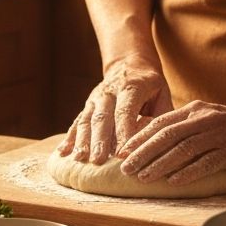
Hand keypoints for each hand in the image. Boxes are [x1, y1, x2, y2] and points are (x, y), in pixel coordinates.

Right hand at [58, 60, 172, 162]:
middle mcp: (109, 92)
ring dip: (82, 141)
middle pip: (102, 117)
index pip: (125, 111)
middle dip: (99, 141)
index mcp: (131, 87)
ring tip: (79, 159)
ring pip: (87, 120)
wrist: (128, 64)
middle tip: (98, 161)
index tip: (122, 154)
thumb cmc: (151, 85)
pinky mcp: (87, 106)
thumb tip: (163, 140)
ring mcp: (95, 99)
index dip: (123, 132)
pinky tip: (62, 152)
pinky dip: (69, 137)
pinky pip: (76, 121)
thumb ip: (162, 115)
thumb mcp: (162, 93)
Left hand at [117, 101, 225, 183]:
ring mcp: (218, 135)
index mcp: (194, 110)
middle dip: (142, 153)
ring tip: (143, 178)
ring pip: (183, 150)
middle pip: (166, 136)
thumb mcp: (208, 117)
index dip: (139, 137)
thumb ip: (185, 125)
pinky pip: (206, 162)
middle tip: (125, 168)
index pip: (160, 123)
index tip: (122, 151)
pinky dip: (188, 172)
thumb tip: (155, 141)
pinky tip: (173, 182)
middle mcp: (204, 119)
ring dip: (160, 165)